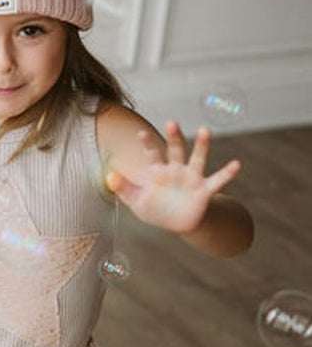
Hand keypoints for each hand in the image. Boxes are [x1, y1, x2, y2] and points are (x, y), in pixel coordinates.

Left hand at [104, 121, 241, 233]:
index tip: (139, 133)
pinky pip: (218, 181)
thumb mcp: (136, 201)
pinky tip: (236, 164)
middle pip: (176, 150)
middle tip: (171, 122)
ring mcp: (192, 179)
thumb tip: (109, 176)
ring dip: (202, 146)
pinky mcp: (205, 191)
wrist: (177, 224)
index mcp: (158, 171)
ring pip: (198, 159)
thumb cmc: (155, 209)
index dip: (147, 144)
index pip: (152, 154)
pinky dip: (227, 173)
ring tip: (205, 130)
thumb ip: (123, 189)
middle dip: (174, 137)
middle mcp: (176, 170)